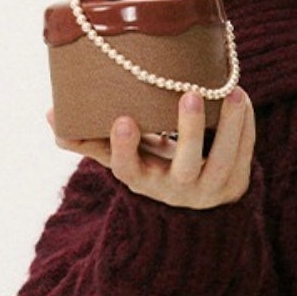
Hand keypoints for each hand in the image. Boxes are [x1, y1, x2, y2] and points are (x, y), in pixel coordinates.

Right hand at [49, 88, 254, 207]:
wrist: (195, 203)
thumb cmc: (152, 166)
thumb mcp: (122, 157)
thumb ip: (90, 140)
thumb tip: (51, 115)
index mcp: (142, 180)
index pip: (127, 169)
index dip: (123, 147)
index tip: (123, 121)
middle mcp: (175, 190)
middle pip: (185, 165)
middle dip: (190, 130)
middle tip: (189, 93)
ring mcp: (209, 189)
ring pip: (223, 160)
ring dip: (229, 126)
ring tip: (232, 92)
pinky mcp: (236, 184)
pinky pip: (244, 154)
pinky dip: (245, 127)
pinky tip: (241, 98)